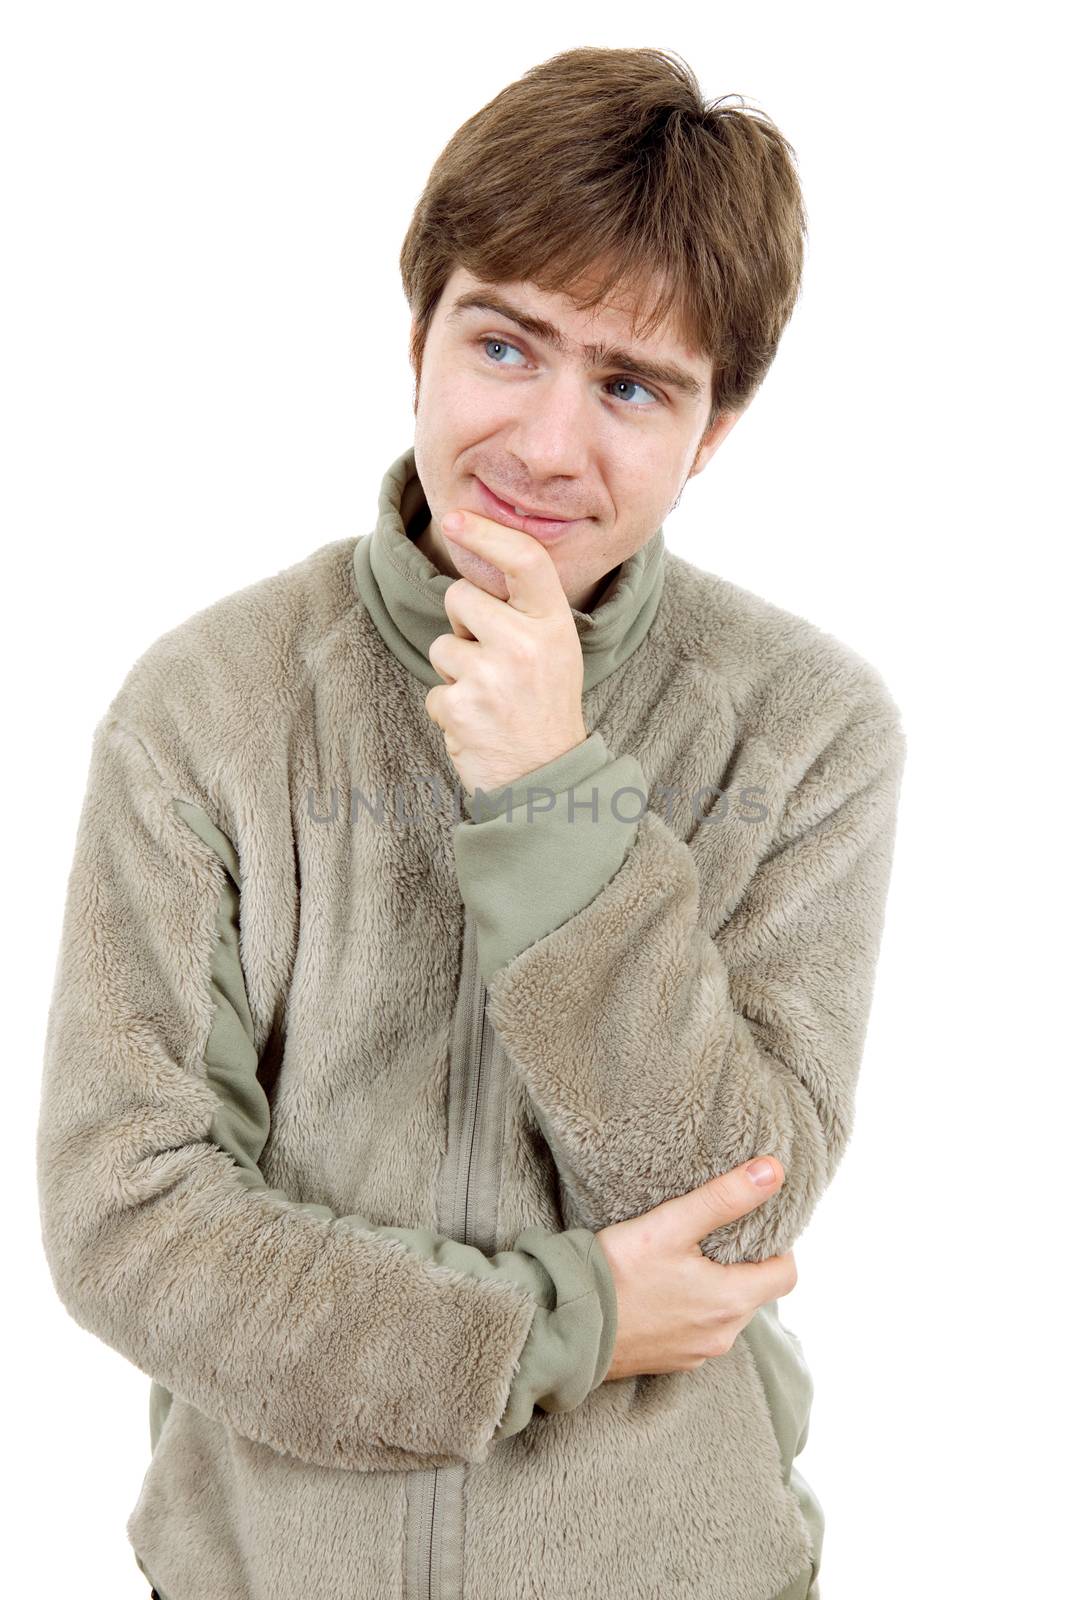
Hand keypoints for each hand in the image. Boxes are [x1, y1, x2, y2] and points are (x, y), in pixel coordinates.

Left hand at [423, 511, 587, 798]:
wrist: (546, 779)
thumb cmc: (543, 707)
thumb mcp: (554, 650)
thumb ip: (524, 610)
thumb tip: (477, 561)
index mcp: (555, 625)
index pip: (525, 561)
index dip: (488, 533)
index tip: (456, 519)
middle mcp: (526, 644)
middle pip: (461, 596)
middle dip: (463, 623)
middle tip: (492, 661)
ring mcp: (492, 677)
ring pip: (441, 645)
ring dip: (454, 670)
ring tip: (488, 698)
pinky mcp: (461, 708)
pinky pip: (434, 689)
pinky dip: (449, 708)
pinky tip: (478, 723)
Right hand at [594, 1157, 796, 1381]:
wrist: (566, 1325)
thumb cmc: (618, 1273)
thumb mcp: (672, 1225)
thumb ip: (725, 1197)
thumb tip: (774, 1171)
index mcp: (731, 1302)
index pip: (786, 1275)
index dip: (776, 1247)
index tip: (751, 1226)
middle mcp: (722, 1336)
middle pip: (755, 1294)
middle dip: (742, 1265)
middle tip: (713, 1236)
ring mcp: (696, 1353)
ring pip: (726, 1314)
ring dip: (716, 1288)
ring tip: (685, 1260)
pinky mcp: (672, 1362)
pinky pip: (699, 1331)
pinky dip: (692, 1309)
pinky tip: (663, 1289)